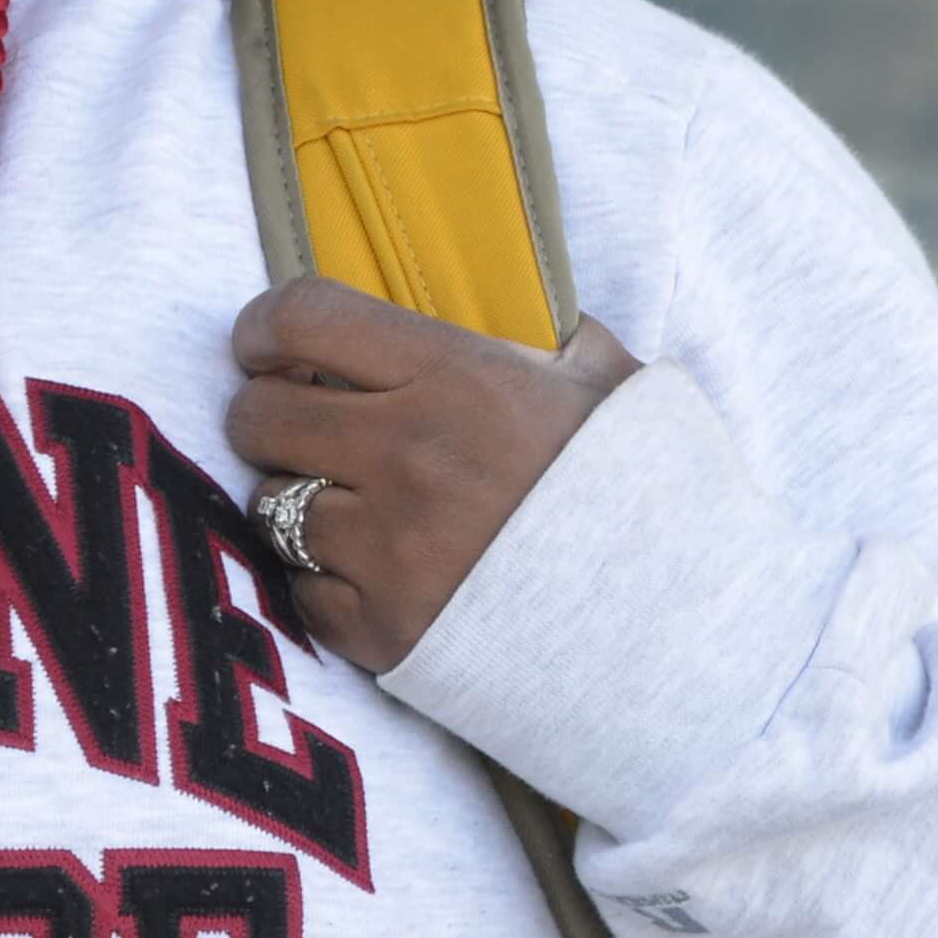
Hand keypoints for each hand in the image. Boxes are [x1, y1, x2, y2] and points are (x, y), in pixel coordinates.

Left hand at [222, 277, 640, 677]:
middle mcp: (408, 456)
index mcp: (457, 378)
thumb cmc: (644, 494)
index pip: (303, 318)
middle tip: (303, 427)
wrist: (680, 630)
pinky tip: (378, 576)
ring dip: (297, 502)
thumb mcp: (608, 382)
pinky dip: (325, 584)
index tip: (265, 342)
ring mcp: (387, 550)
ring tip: (352, 507)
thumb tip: (508, 306)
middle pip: (257, 415)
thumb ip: (544, 334)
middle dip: (268, 414)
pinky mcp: (381, 631)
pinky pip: (301, 593)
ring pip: (268, 506)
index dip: (264, 326)